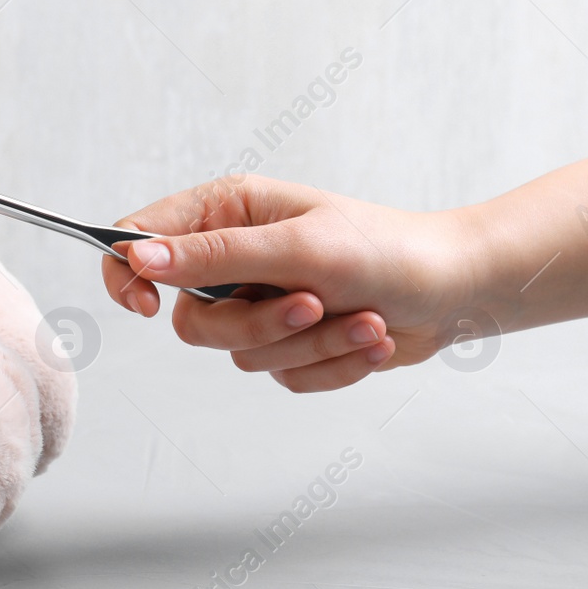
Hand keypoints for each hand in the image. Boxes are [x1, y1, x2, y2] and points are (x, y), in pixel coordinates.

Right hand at [101, 175, 475, 391]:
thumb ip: (214, 256)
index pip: (141, 240)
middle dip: (259, 325)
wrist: (458, 291)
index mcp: (226, 212)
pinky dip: (328, 364)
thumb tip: (137, 256)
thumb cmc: (386, 249)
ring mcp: (260, 304)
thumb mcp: (297, 248)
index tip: (148, 304)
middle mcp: (235, 258)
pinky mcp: (289, 345)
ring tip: (365, 320)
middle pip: (192, 319)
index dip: (129, 273)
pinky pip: (280, 376)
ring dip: (310, 345)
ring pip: (241, 353)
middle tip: (310, 306)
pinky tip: (370, 336)